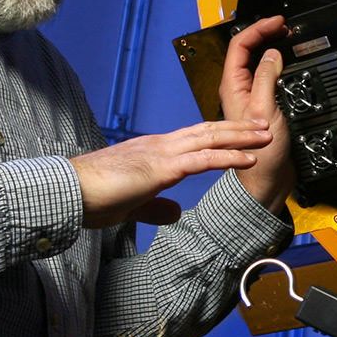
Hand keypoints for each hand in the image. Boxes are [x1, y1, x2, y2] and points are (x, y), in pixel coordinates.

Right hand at [69, 119, 272, 227]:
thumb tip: (175, 213)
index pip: (193, 138)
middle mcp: (160, 146)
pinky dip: (229, 157)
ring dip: (242, 136)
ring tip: (267, 134)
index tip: (241, 132)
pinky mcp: (162, 168)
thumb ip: (155, 206)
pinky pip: (203, 160)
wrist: (70, 193)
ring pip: (211, 138)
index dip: (220, 134)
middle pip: (208, 130)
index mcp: (153, 152)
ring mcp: (162, 154)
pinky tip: (249, 159)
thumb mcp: (132, 204)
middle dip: (238, 127)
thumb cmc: (93, 197)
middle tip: (264, 123)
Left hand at [218, 15, 291, 211]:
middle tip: (286, 27)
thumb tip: (272, 53)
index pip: (240, 46)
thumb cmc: (259, 154)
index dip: (258, 29)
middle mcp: (238, 90)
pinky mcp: (262, 107)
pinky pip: (268, 78)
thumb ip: (267, 78)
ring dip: (272, 48)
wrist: (265, 182)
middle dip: (265, 34)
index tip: (278, 22)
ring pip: (258, 64)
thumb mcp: (264, 110)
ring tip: (288, 40)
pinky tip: (290, 66)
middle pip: (247, 51)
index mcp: (232, 86)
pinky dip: (279, 66)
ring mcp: (250, 98)